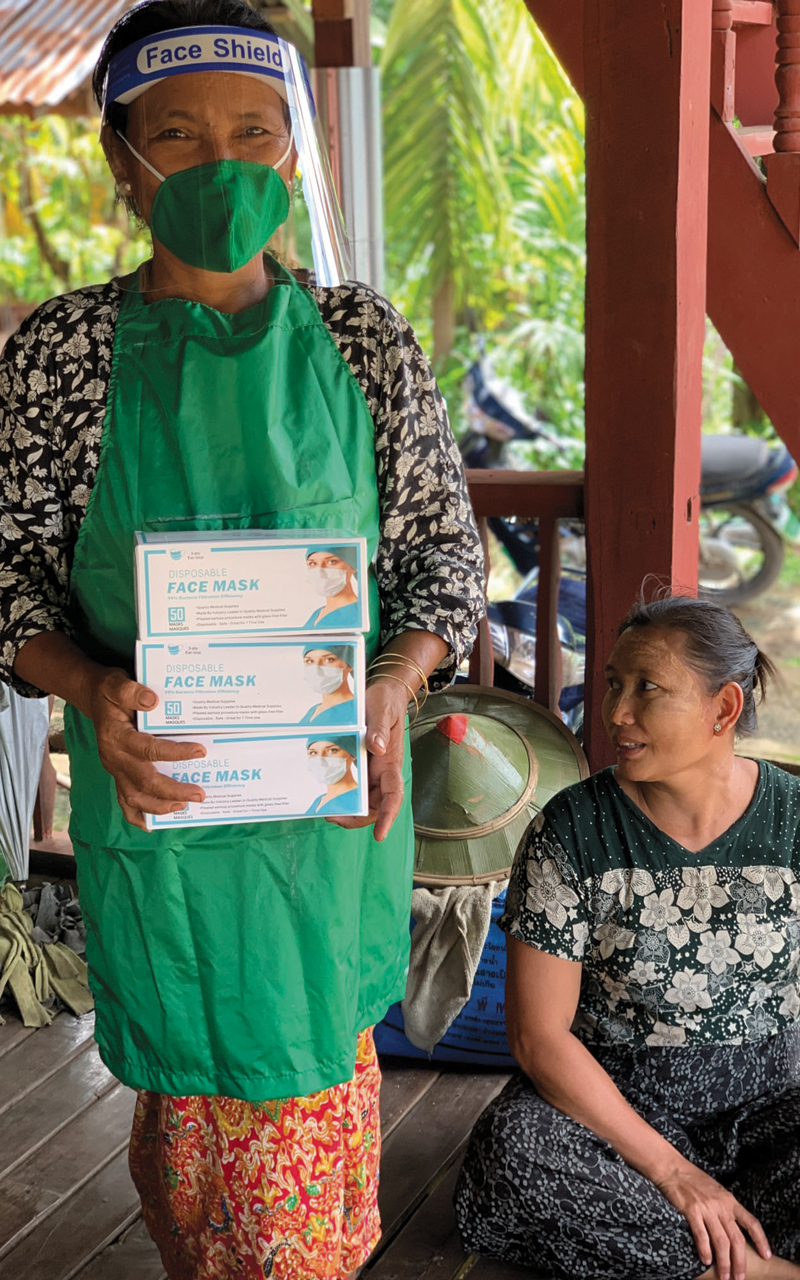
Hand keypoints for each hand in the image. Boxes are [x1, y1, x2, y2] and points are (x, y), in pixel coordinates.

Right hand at [86, 667, 205, 830]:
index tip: (200, 751)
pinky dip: (137, 815)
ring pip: (134, 798)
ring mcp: (115, 770)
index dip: (175, 752)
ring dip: (160, 806)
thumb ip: (131, 691)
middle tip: (200, 793)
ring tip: (184, 806)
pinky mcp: (118, 775)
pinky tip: (152, 824)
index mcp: (116, 737)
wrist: (93, 697)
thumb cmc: (109, 692)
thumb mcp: (116, 683)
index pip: (148, 749)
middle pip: (144, 782)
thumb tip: (152, 700)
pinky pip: (124, 801)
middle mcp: (114, 758)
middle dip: (173, 790)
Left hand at [326, 676, 407, 841]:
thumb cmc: (384, 702)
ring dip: (347, 809)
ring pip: (362, 800)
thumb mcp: (381, 711)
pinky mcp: (359, 765)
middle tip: (333, 817)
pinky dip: (340, 793)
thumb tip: (376, 748)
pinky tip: (324, 793)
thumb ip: (379, 729)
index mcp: (390, 763)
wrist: (383, 694)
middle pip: (375, 806)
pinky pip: (352, 785)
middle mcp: (381, 772)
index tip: (380, 834)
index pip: (394, 795)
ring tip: (326, 809)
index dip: (388, 816)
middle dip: (357, 818)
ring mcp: (370, 771)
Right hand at [656, 1160, 770, 1279]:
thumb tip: (732, 1228)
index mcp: (730, 1200)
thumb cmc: (693, 1179)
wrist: (673, 1169)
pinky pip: (701, 1235)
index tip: (766, 1256)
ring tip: (724, 1276)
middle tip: (739, 1277)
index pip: (751, 1222)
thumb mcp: (716, 1191)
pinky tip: (706, 1261)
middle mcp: (721, 1206)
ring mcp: (707, 1209)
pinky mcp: (691, 1211)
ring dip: (724, 1263)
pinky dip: (705, 1251)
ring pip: (721, 1241)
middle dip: (739, 1261)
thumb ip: (725, 1207)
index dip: (761, 1240)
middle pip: (737, 1239)